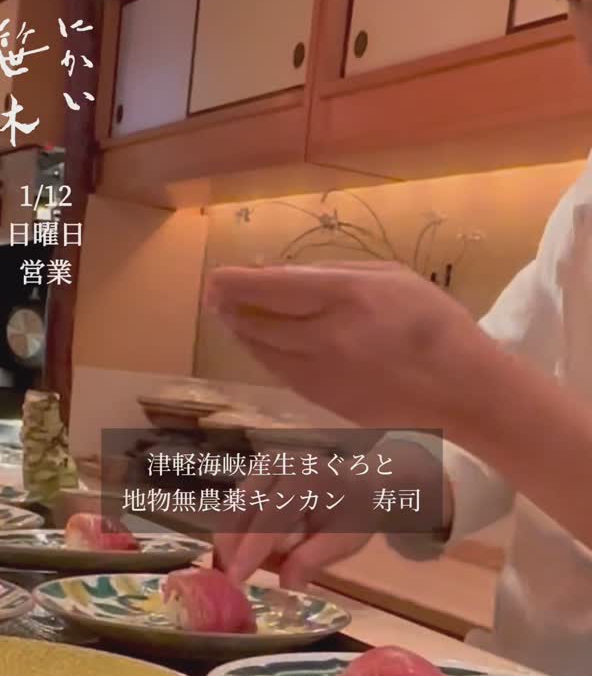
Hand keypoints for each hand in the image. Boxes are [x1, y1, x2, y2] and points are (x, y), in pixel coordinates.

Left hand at [207, 262, 486, 432]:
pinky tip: (260, 346)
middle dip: (231, 308)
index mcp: (346, 296)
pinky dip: (265, 357)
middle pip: (260, 321)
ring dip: (243, 333)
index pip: (273, 288)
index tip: (215, 278)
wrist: (461, 390)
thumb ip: (337, 274)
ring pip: (265, 351)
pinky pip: (281, 374)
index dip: (237, 284)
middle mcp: (326, 335)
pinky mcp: (324, 401)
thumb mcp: (392, 277)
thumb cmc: (434, 324)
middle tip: (214, 297)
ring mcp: (322, 372)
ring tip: (230, 318)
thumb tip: (287, 277)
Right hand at [215, 463, 374, 588]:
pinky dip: (235, 532)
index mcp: (304, 481)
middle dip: (229, 549)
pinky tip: (243, 552)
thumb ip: (310, 561)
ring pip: (232, 509)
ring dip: (230, 542)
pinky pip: (236, 507)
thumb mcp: (342, 541)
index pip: (268, 520)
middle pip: (240, 511)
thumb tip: (284, 586)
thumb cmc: (353, 515)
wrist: (359, 484)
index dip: (249, 552)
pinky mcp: (255, 472)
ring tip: (238, 569)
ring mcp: (263, 466)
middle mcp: (277, 465)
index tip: (235, 580)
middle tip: (228, 583)